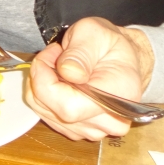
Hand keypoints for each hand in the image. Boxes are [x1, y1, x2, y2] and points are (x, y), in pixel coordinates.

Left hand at [24, 16, 154, 140]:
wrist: (121, 58)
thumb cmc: (109, 44)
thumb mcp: (94, 33)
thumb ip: (80, 52)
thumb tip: (69, 72)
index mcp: (119, 96)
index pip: (69, 108)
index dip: (46, 81)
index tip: (48, 55)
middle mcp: (110, 120)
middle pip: (53, 110)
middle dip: (42, 78)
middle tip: (55, 55)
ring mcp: (95, 130)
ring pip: (44, 111)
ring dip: (42, 85)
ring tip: (61, 66)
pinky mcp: (79, 130)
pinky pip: (46, 114)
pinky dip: (45, 95)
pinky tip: (59, 80)